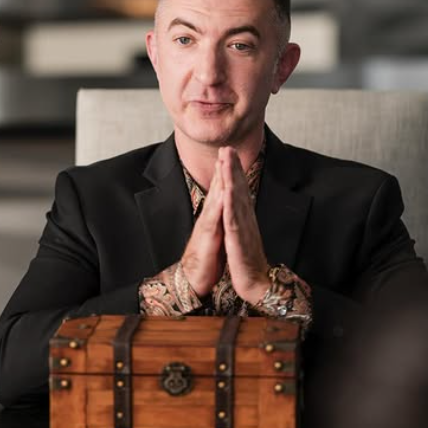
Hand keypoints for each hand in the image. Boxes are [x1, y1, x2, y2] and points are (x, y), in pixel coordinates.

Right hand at [180, 158, 225, 297]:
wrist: (194, 279)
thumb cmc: (207, 259)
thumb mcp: (217, 236)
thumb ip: (221, 222)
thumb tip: (227, 212)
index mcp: (214, 217)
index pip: (221, 190)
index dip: (227, 172)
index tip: (232, 154)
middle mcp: (209, 217)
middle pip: (217, 188)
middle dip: (222, 168)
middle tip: (227, 148)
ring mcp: (207, 225)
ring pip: (215, 198)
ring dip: (219, 180)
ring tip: (224, 163)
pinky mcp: (207, 237)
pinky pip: (214, 218)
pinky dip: (219, 204)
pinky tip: (224, 193)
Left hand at [220, 147, 269, 303]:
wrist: (257, 283)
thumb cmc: (248, 261)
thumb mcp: (242, 236)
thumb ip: (241, 220)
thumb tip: (239, 207)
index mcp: (244, 218)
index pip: (238, 190)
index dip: (233, 171)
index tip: (228, 153)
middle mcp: (245, 219)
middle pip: (239, 189)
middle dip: (232, 167)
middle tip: (228, 147)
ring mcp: (242, 228)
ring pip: (236, 199)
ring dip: (231, 179)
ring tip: (227, 161)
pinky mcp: (238, 240)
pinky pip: (233, 220)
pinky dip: (230, 205)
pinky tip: (227, 192)